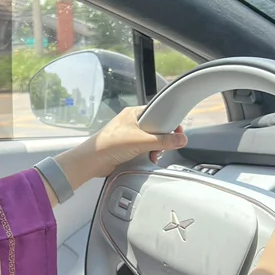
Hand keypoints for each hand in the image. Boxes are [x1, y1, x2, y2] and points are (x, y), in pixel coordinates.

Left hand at [56, 106, 187, 191]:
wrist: (92, 162)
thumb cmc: (109, 145)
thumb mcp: (141, 141)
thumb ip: (163, 141)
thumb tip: (181, 139)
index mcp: (134, 113)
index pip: (158, 113)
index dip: (169, 122)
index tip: (178, 131)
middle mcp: (132, 123)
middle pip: (157, 129)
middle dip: (162, 140)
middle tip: (164, 146)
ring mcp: (130, 136)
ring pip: (152, 141)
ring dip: (155, 149)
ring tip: (153, 155)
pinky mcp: (128, 148)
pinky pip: (144, 150)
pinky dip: (148, 155)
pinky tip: (147, 159)